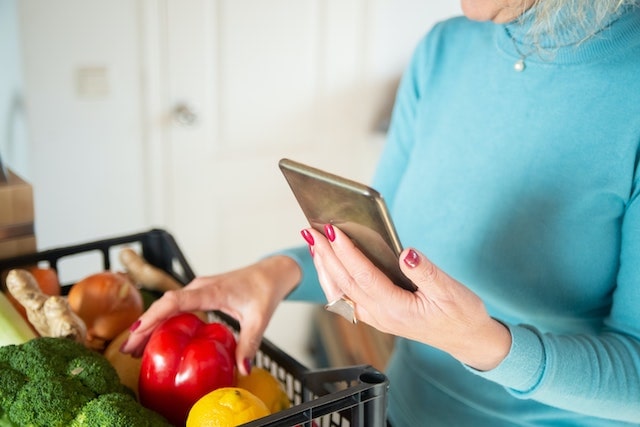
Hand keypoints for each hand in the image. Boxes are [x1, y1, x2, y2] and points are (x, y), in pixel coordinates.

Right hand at [119, 255, 300, 374]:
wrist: (270, 273)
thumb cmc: (264, 290)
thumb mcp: (260, 319)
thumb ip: (250, 344)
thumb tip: (243, 369)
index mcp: (212, 290)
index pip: (176, 300)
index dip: (155, 315)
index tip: (138, 331)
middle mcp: (200, 287)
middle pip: (164, 304)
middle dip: (144, 326)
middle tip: (128, 350)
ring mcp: (198, 289)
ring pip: (167, 304)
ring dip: (150, 324)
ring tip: (134, 348)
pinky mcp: (199, 293)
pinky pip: (174, 306)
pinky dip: (161, 320)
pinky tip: (154, 337)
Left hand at [302, 224, 510, 370]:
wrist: (467, 339)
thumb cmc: (461, 314)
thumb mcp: (451, 292)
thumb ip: (427, 272)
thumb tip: (406, 253)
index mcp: (397, 309)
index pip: (364, 276)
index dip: (347, 252)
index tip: (333, 230)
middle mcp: (381, 316)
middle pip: (345, 283)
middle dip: (326, 255)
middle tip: (311, 230)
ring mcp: (377, 318)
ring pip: (341, 293)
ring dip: (325, 268)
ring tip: (313, 244)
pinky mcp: (378, 316)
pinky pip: (347, 299)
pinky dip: (334, 281)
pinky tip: (328, 267)